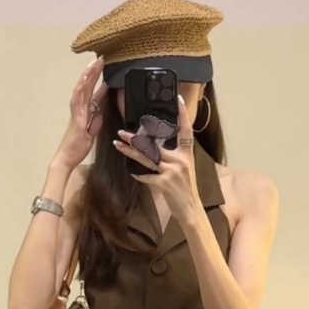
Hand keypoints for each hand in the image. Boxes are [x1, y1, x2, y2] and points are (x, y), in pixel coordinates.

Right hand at [53, 56, 107, 169]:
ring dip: (87, 76)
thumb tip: (100, 113)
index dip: (97, 82)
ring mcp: (76, 113)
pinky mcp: (76, 119)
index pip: (91, 94)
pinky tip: (85, 79)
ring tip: (94, 64)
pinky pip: (77, 100)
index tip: (103, 70)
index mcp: (83, 113)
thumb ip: (95, 124)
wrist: (66, 159)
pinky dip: (81, 88)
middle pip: (87, 88)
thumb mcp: (91, 135)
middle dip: (93, 73)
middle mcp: (79, 110)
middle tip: (101, 59)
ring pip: (82, 90)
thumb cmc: (76, 149)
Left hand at [112, 94, 201, 222]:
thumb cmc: (185, 189)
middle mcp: (180, 160)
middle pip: (154, 145)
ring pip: (147, 158)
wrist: (191, 209)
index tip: (177, 99)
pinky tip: (132, 172)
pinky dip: (139, 175)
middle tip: (121, 132)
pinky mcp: (164, 183)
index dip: (182, 114)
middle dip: (136, 139)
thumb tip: (156, 147)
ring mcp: (172, 171)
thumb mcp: (185, 169)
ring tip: (117, 144)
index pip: (185, 129)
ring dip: (130, 151)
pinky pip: (146, 176)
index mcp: (186, 153)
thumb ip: (173, 157)